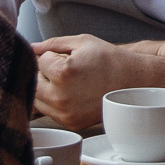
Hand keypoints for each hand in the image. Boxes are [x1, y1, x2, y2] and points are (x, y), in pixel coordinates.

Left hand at [30, 34, 146, 129]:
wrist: (133, 82)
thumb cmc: (110, 60)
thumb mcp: (82, 42)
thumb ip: (52, 43)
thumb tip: (31, 47)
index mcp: (63, 73)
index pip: (39, 61)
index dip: (51, 55)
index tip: (67, 57)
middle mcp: (61, 96)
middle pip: (32, 81)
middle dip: (44, 72)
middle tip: (65, 68)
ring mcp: (65, 112)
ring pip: (37, 98)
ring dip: (46, 88)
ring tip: (68, 80)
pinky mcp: (70, 122)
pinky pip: (49, 111)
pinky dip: (54, 101)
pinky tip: (72, 93)